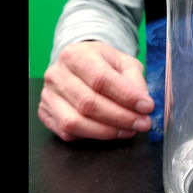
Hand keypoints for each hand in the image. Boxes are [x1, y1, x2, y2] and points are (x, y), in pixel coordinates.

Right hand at [38, 41, 154, 140]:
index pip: (101, 79)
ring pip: (75, 122)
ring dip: (107, 131)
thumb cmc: (103, 63)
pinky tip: (110, 131)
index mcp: (76, 55)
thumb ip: (135, 79)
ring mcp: (48, 95)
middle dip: (121, 118)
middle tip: (143, 123)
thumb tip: (143, 103)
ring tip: (129, 130)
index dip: (126, 96)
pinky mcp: (45, 113)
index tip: (147, 106)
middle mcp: (57, 74)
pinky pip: (67, 133)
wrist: (80, 63)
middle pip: (89, 103)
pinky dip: (92, 136)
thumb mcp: (123, 62)